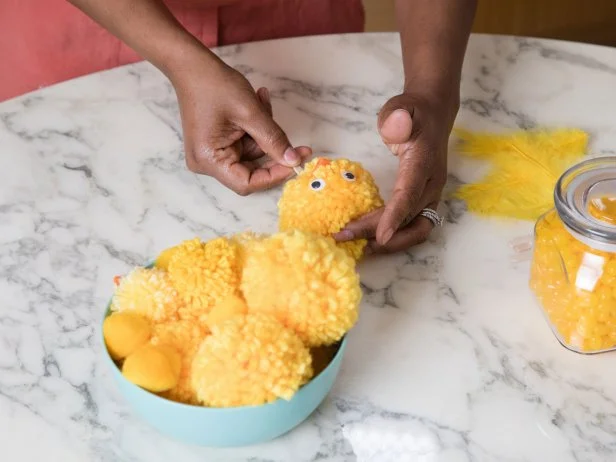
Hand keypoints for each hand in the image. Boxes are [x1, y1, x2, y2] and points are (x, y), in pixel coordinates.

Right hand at [172, 55, 311, 194]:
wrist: (191, 64)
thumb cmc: (213, 85)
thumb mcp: (251, 113)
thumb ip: (274, 140)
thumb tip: (293, 161)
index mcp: (209, 160)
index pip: (247, 183)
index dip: (275, 175)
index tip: (296, 162)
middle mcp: (206, 162)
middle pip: (251, 169)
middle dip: (272, 150)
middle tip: (299, 144)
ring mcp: (211, 153)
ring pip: (251, 153)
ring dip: (263, 131)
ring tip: (262, 101)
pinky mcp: (216, 144)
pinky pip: (244, 143)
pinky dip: (254, 127)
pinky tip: (256, 102)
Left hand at [334, 92, 457, 253]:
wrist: (433, 115)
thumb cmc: (412, 112)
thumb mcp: (402, 107)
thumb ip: (396, 118)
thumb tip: (393, 129)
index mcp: (425, 162)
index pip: (411, 192)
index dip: (396, 216)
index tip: (381, 236)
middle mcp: (432, 183)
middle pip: (410, 218)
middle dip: (379, 233)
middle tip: (344, 237)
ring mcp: (430, 195)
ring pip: (416, 229)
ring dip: (391, 243)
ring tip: (358, 247)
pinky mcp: (424, 201)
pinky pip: (413, 226)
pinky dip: (394, 237)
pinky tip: (369, 239)